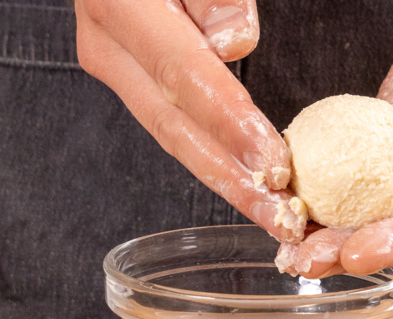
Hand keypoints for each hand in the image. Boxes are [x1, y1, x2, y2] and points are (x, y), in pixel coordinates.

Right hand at [76, 0, 306, 240]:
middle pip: (177, 129)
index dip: (231, 125)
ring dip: (228, 185)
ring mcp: (115, 67)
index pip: (184, 76)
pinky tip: (252, 189)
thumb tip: (234, 44)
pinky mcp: (131, 79)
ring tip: (276, 221)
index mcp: (119, 6)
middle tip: (284, 223)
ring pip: (175, 139)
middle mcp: (108, 47)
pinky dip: (216, 162)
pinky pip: (177, 127)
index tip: (275, 164)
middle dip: (234, 183)